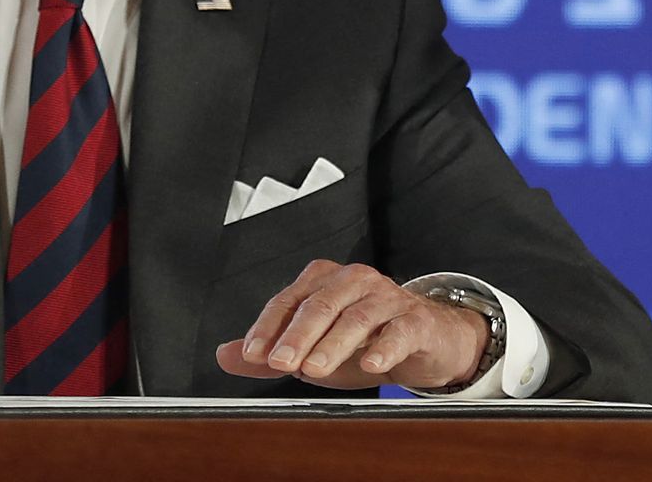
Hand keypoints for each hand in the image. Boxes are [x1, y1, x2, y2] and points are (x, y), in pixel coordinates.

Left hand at [215, 260, 486, 390]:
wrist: (426, 340)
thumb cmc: (366, 339)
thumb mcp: (314, 347)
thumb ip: (272, 351)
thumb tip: (225, 355)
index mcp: (325, 282)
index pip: (289, 299)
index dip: (269, 326)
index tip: (254, 353)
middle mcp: (355, 282)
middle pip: (321, 304)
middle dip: (297, 335)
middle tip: (279, 362)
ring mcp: (387, 298)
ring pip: (357, 316)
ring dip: (333, 344)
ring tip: (314, 369)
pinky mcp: (415, 320)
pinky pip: (399, 330)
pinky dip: (384, 346)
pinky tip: (371, 364)